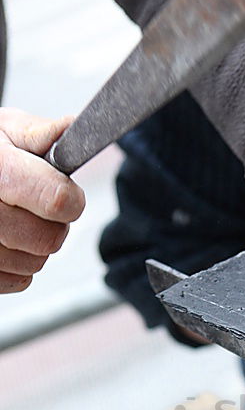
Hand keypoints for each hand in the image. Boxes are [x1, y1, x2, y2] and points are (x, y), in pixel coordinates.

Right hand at [0, 108, 84, 292]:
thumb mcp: (3, 130)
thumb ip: (40, 134)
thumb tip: (73, 128)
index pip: (56, 201)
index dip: (71, 199)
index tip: (66, 193)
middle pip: (48, 239)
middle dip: (55, 224)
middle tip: (40, 207)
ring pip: (35, 263)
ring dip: (37, 245)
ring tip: (18, 218)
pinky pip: (19, 281)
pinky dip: (20, 264)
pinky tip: (6, 239)